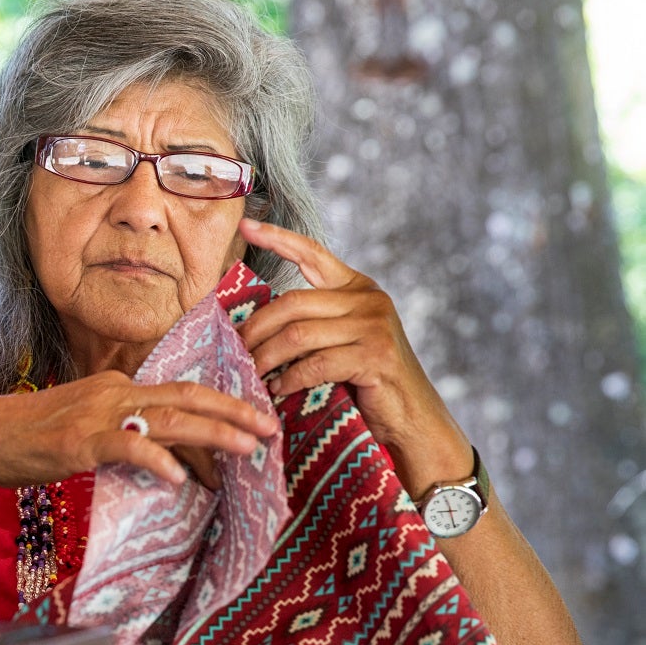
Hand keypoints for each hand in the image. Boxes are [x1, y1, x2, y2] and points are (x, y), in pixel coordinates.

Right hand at [0, 369, 278, 491]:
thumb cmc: (33, 436)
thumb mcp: (87, 425)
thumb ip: (125, 433)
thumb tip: (167, 458)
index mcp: (119, 386)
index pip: (181, 393)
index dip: (222, 405)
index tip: (254, 419)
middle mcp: (116, 392)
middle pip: (187, 397)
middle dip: (235, 412)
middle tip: (271, 429)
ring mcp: (99, 414)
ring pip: (169, 419)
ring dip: (213, 434)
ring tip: (246, 449)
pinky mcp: (81, 441)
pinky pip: (128, 448)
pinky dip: (157, 461)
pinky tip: (180, 479)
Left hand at [234, 217, 469, 489]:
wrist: (412, 420)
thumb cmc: (366, 384)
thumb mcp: (338, 343)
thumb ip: (311, 324)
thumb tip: (249, 324)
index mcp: (358, 288)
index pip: (313, 252)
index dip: (278, 238)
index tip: (245, 224)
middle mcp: (369, 299)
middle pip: (292, 302)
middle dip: (255, 328)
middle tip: (233, 349)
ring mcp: (375, 326)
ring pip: (298, 334)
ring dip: (266, 357)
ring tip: (250, 373)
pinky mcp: (375, 356)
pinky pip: (315, 363)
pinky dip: (289, 379)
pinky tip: (277, 390)